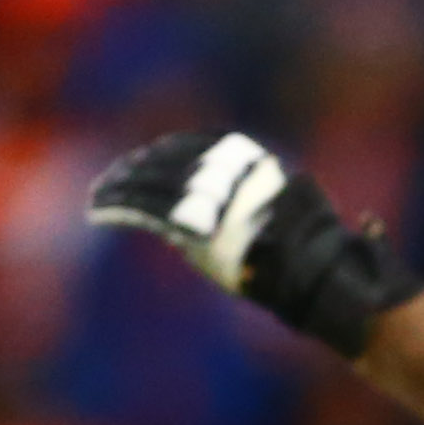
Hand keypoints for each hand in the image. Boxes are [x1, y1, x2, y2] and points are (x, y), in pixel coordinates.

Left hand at [87, 130, 423, 358]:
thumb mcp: (295, 223)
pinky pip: (149, 209)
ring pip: (155, 183)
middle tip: (110, 179)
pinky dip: (120, 208)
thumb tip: (230, 229)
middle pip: (172, 162)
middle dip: (138, 169)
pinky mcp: (196, 225)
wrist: (324, 277)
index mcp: (254, 165)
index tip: (145, 160)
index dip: (168, 153)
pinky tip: (100, 211)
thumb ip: (260, 214)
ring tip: (99, 194)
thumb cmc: (321, 262)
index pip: (200, 148)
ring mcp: (215, 197)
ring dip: (123, 188)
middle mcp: (233, 174)